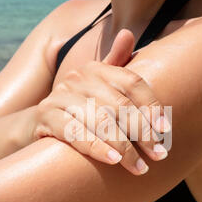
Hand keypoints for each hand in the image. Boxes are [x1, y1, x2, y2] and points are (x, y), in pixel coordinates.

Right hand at [34, 29, 170, 174]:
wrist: (36, 123)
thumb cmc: (77, 108)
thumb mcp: (96, 86)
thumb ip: (116, 65)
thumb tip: (127, 34)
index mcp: (96, 69)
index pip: (132, 83)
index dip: (152, 105)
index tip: (165, 130)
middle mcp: (78, 78)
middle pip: (119, 105)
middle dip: (142, 133)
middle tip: (158, 155)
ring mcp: (60, 97)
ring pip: (100, 121)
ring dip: (123, 147)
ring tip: (139, 167)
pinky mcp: (46, 117)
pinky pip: (75, 133)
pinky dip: (96, 147)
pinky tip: (113, 161)